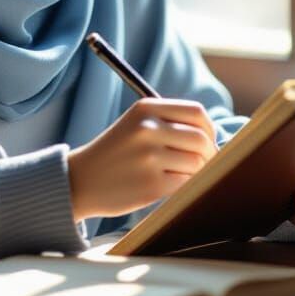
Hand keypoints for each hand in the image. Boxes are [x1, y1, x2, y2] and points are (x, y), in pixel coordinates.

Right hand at [66, 98, 218, 220]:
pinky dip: (186, 187)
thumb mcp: (136, 124)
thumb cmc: (116, 153)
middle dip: (209, 154)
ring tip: (181, 175)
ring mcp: (149, 157)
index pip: (196, 113)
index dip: (209, 129)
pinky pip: (187, 183)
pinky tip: (171, 186)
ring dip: (198, 173)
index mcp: (146, 108)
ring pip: (197, 163)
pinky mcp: (151, 184)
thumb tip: (214, 140)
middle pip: (201, 139)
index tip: (206, 141)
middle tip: (202, 164)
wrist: (80, 180)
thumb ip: (170, 124)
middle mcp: (148, 128)